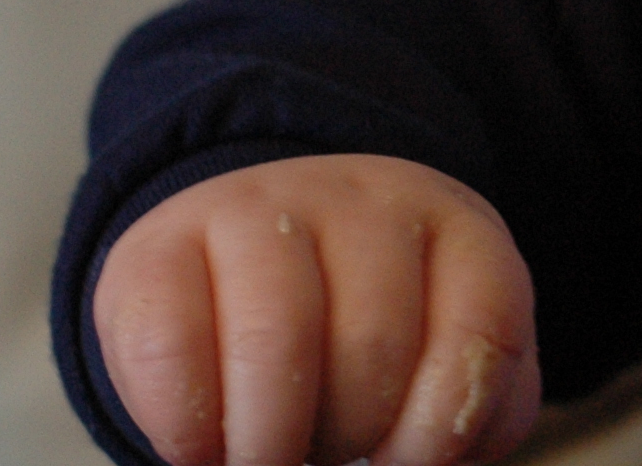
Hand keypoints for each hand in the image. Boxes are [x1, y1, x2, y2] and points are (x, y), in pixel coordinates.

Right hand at [90, 154, 539, 465]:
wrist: (247, 254)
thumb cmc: (364, 332)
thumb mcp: (440, 357)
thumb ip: (466, 415)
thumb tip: (427, 463)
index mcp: (457, 229)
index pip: (482, 330)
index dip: (441, 431)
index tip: (401, 459)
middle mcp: (364, 201)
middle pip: (373, 347)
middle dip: (348, 437)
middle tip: (326, 453)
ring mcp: (258, 210)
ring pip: (275, 343)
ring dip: (271, 443)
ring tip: (268, 459)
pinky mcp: (159, 246)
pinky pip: (170, 351)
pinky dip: (187, 433)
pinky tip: (203, 449)